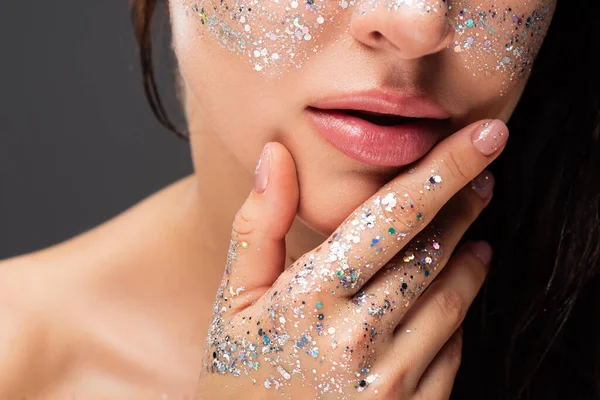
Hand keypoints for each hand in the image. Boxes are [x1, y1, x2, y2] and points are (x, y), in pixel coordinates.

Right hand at [197, 119, 507, 398]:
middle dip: (465, 205)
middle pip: (432, 252)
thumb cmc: (240, 376)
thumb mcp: (233, 301)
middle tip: (482, 178)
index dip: (444, 169)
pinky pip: (452, 350)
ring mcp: (389, 382)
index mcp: (308, 299)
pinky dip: (456, 316)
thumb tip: (277, 155)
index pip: (391, 217)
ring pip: (452, 300)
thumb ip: (258, 227)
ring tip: (473, 237)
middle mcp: (355, 338)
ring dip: (470, 259)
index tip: (485, 137)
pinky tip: (446, 301)